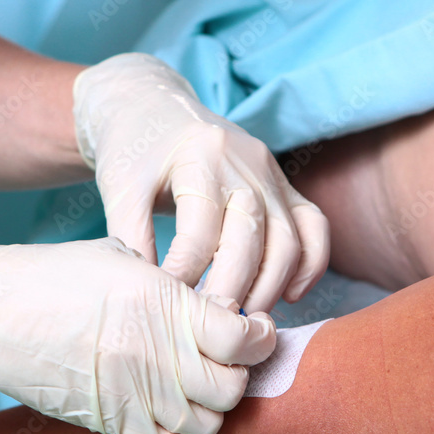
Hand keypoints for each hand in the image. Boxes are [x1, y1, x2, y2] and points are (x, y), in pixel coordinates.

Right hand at [0, 237, 275, 433]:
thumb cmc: (53, 276)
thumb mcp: (123, 258)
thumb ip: (175, 286)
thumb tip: (216, 307)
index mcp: (164, 303)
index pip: (245, 338)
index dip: (258, 337)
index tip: (250, 330)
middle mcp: (155, 353)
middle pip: (231, 387)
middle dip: (236, 375)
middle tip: (222, 361)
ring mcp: (133, 394)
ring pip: (207, 424)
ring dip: (211, 409)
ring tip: (196, 388)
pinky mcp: (111, 423)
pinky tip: (173, 416)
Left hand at [73, 53, 329, 313]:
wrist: (152, 106)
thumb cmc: (132, 151)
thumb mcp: (119, 190)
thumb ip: (130, 240)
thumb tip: (150, 299)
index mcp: (200, 154)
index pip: (200, 229)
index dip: (185, 274)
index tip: (167, 306)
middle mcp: (245, 161)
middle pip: (253, 238)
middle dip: (231, 290)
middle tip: (208, 327)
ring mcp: (272, 173)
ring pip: (289, 240)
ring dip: (269, 288)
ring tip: (240, 322)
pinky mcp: (285, 185)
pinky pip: (313, 227)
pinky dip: (309, 266)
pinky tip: (287, 298)